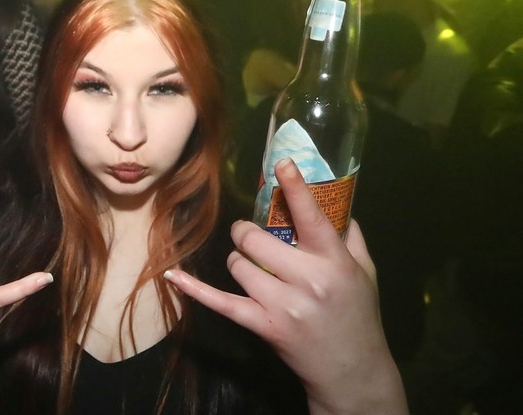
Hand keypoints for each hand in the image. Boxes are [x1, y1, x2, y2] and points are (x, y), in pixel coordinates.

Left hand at [164, 158, 406, 414]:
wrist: (352, 372)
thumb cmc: (358, 315)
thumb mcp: (365, 272)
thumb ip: (350, 236)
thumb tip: (337, 200)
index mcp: (334, 262)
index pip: (312, 216)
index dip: (295, 188)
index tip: (281, 164)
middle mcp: (308, 280)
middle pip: (256, 239)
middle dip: (246, 233)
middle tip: (249, 234)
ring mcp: (283, 305)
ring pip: (238, 264)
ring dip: (240, 261)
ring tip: (254, 268)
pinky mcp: (263, 325)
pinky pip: (221, 302)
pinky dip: (195, 289)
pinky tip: (172, 276)